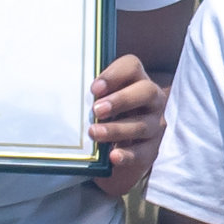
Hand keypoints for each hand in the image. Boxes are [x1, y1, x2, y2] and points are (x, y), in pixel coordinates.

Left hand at [89, 55, 167, 197]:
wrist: (115, 148)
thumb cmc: (105, 116)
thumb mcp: (99, 102)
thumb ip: (92, 96)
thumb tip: (68, 96)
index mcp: (137, 80)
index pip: (132, 66)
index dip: (115, 75)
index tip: (94, 89)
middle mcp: (152, 100)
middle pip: (147, 92)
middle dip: (122, 100)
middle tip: (96, 110)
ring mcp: (154, 125)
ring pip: (143, 125)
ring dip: (117, 129)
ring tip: (94, 133)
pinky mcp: (151, 149)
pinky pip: (143, 152)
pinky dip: (127, 155)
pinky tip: (113, 156)